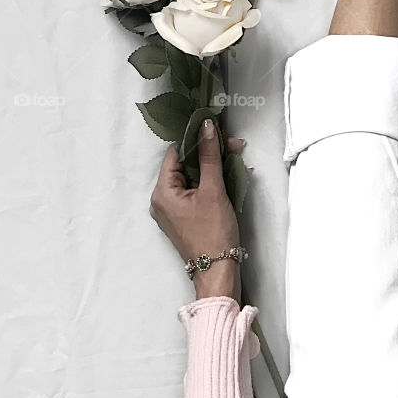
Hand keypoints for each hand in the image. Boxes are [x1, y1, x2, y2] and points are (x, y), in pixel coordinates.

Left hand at [150, 118, 242, 301]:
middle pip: (184, 165)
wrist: (218, 270)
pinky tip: (229, 176)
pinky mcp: (184, 217)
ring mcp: (172, 210)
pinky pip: (195, 191)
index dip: (196, 140)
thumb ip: (209, 156)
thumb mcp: (213, 189)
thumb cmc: (213, 231)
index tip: (216, 132)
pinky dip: (210, 182)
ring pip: (192, 177)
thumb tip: (205, 127)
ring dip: (212, 167)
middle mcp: (162, 200)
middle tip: (233, 145)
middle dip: (209, 154)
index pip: (175, 153)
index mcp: (162, 192)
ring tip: (235, 159)